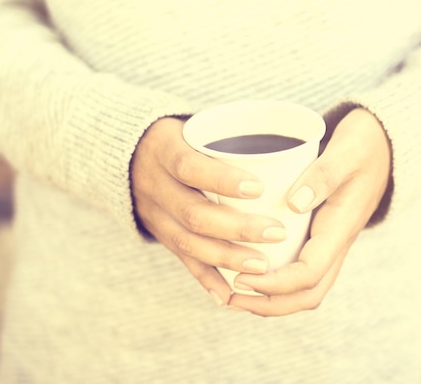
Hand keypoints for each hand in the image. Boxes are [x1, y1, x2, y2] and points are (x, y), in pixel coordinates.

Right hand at [130, 117, 287, 305]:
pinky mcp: (159, 234)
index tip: (259, 187)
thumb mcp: (194, 125)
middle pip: (193, 213)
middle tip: (276, 232)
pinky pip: (181, 260)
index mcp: (163, 149)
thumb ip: (228, 136)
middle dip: (236, 228)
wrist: (128, 154)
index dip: (222, 179)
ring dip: (226, 258)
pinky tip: (229, 296)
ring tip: (263, 265)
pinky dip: (206, 279)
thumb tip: (291, 142)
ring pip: (187, 243)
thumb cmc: (181, 136)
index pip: (189, 166)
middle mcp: (154, 184)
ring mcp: (154, 213)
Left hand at [228, 108, 391, 315]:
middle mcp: (336, 244)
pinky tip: (247, 270)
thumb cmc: (364, 145)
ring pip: (305, 288)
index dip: (275, 284)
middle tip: (231, 297)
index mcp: (341, 228)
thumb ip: (323, 176)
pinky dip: (275, 282)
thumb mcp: (346, 152)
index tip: (242, 278)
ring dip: (271, 299)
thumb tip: (294, 203)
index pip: (310, 273)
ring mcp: (330, 243)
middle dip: (270, 304)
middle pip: (308, 293)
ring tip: (232, 294)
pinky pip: (300, 271)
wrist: (384, 144)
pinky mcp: (321, 237)